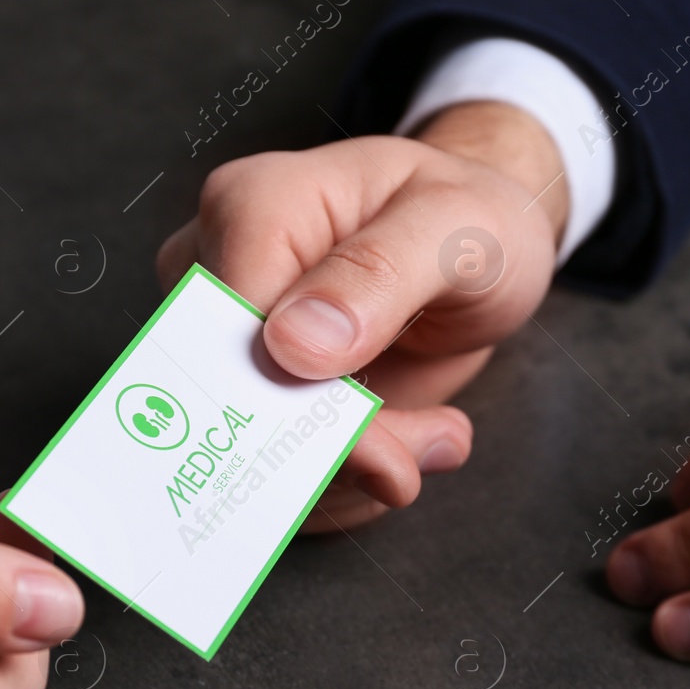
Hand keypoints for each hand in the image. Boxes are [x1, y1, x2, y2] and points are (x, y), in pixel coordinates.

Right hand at [159, 101, 567, 528]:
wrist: (472, 245)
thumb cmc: (463, 215)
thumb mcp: (455, 228)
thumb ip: (378, 273)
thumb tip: (292, 345)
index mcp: (251, 209)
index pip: (232, 334)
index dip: (293, 405)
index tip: (381, 446)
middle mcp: (217, 273)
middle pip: (233, 401)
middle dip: (329, 452)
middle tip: (417, 457)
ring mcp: (228, 339)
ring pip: (251, 449)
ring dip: (346, 471)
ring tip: (432, 437)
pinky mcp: (252, 389)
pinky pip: (274, 469)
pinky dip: (343, 479)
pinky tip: (405, 441)